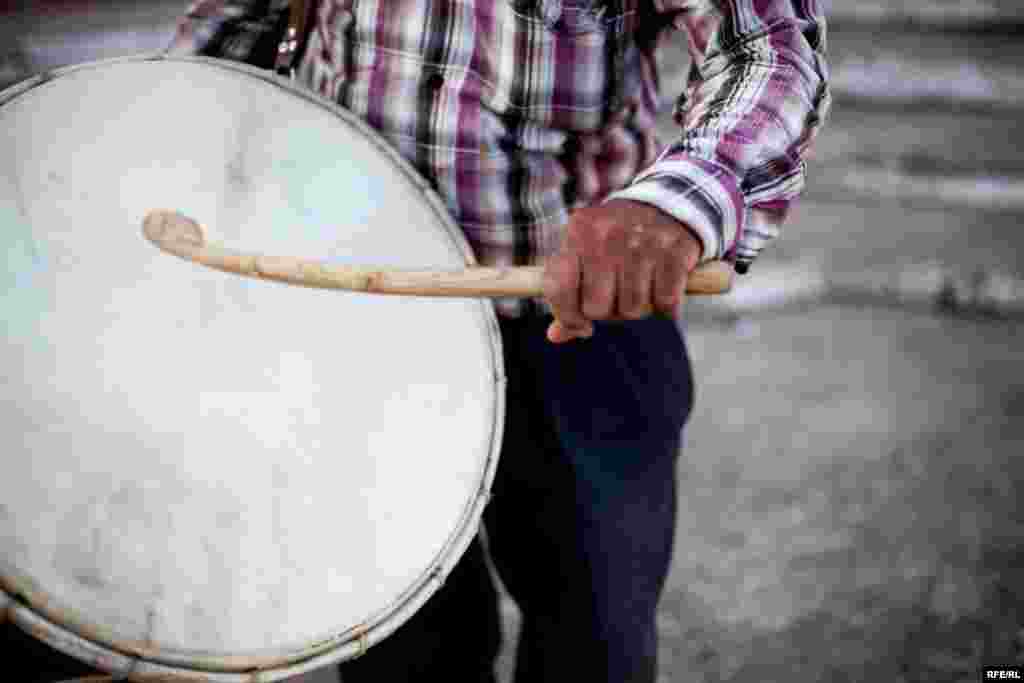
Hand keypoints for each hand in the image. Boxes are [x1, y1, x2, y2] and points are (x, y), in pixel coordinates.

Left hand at [542, 199, 702, 343]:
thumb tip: (555, 336)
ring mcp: (641, 242)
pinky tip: (664, 289)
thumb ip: (568, 293)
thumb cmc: (618, 241)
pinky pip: (665, 303)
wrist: (670, 204)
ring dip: (640, 309)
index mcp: (578, 232)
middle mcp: (606, 234)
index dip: (568, 316)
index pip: (559, 287)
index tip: (583, 326)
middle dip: (610, 312)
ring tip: (642, 289)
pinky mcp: (674, 252)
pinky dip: (667, 306)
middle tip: (619, 298)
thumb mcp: (586, 253)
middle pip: (597, 308)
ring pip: (632, 310)